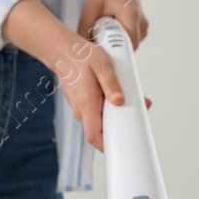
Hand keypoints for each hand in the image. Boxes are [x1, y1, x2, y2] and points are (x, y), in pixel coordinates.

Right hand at [4, 0, 123, 150]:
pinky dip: (108, 112)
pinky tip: (117, 100)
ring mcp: (80, 110)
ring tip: (132, 105)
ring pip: (99, 124)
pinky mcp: (82, 106)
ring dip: (114, 119)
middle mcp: (81, 111)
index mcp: (86, 103)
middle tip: (135, 120)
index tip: (121, 147)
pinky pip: (96, 115)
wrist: (62, 51)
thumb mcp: (102, 64)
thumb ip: (111, 83)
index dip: (107, 145)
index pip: (94, 136)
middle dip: (118, 130)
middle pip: (99, 132)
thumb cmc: (81, 56)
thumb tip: (119, 100)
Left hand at [77, 0, 147, 48]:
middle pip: (129, 48)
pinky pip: (131, 42)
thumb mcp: (91, 6)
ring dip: (118, 44)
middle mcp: (141, 22)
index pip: (128, 45)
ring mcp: (143, 26)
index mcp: (131, 15)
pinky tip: (113, 31)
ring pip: (130, 46)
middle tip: (101, 40)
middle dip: (114, 48)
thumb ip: (85, 27)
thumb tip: (83, 46)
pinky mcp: (142, 28)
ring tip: (107, 31)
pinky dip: (121, 40)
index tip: (104, 53)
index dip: (116, 53)